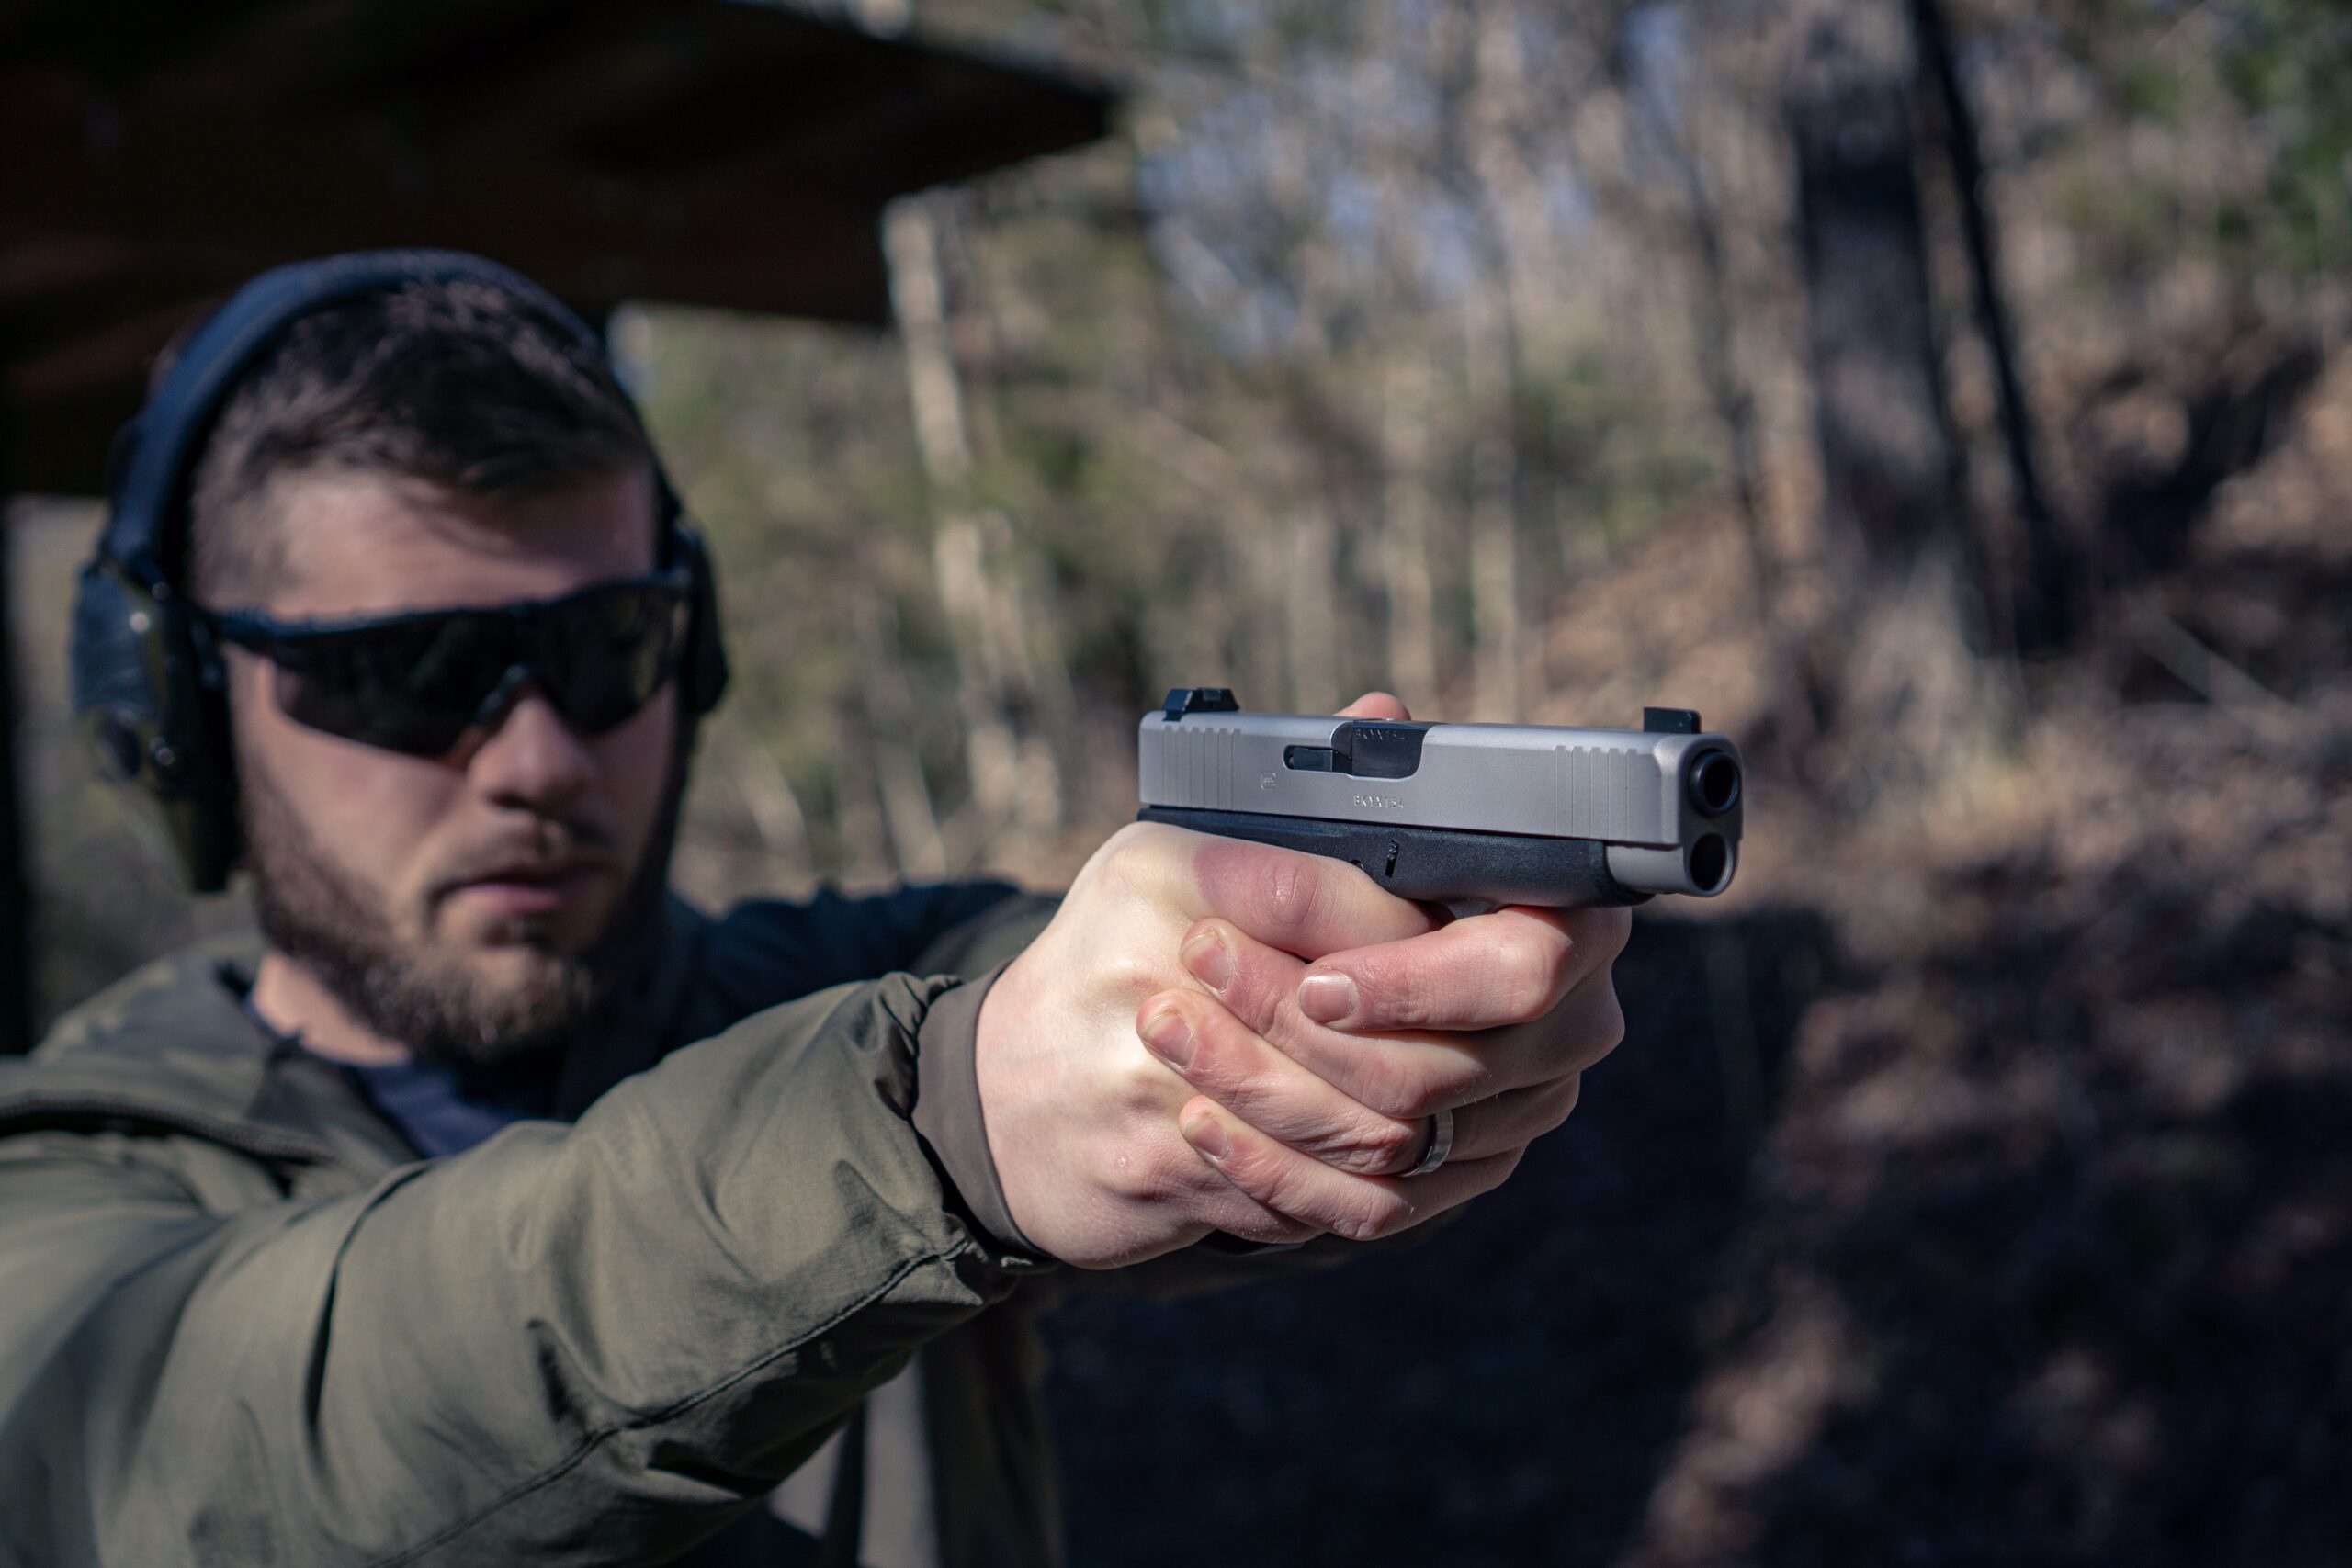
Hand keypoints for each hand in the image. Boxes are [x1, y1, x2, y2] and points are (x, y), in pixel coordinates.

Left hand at [1138, 694, 1629, 1241]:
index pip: (1523, 967)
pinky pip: (1371, 1205)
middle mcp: (1565, 1031)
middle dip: (1300, 1028)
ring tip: (1171, 1025)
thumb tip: (1377, 722)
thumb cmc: (1333, 886)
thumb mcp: (1335, 825)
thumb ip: (1365, 795)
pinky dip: (1272, 1166)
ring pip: (1396, 1138)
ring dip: (1265, 1086)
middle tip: (1201, 969)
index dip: (1420, 982)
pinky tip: (1200, 1118)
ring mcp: (1518, 1117)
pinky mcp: (1458, 1182)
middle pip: (1441, 1066)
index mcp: (1567, 925)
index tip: (1318, 980)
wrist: (1319, 989)